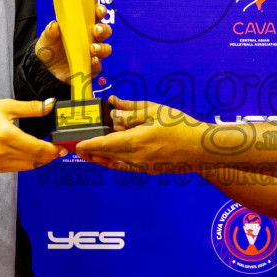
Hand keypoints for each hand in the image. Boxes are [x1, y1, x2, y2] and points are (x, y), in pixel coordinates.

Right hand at [0, 98, 64, 172]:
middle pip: (34, 159)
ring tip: (49, 154)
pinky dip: (27, 164)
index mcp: (6, 135)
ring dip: (40, 161)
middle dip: (50, 156)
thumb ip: (30, 107)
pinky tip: (33, 157)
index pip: (36, 148)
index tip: (62, 147)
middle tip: (60, 150)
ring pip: (27, 166)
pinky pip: (17, 169)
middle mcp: (2, 151)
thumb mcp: (6, 106)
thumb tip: (50, 105)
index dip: (53, 149)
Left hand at [35, 0, 112, 84]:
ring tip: (92, 48)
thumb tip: (54, 24)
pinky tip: (92, 61)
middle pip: (105, 30)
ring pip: (106, 48)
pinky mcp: (90, 68)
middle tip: (96, 29)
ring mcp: (92, 53)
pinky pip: (98, 66)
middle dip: (103, 29)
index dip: (99, 10)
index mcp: (82, 26)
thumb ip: (50, 31)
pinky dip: (96, 63)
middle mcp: (90, 38)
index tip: (98, 9)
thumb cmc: (49, 48)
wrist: (45, 69)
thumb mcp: (47, 38)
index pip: (95, 14)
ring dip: (102, 47)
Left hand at [73, 97, 200, 171]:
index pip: (105, 144)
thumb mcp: (156, 111)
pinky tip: (109, 158)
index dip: (88, 145)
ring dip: (100, 158)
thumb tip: (113, 106)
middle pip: (106, 156)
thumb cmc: (181, 127)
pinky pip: (125, 167)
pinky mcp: (148, 170)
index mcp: (136, 141)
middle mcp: (136, 158)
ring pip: (114, 163)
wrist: (201, 149)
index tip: (76, 145)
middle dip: (90, 152)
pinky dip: (113, 162)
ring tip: (88, 154)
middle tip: (75, 148)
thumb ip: (131, 110)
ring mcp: (142, 166)